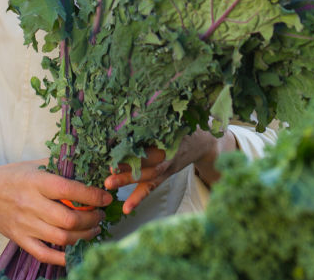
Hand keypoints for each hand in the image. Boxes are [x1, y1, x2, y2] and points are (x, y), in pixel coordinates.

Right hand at [0, 158, 111, 266]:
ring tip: (93, 229)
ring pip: (61, 238)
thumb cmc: (16, 175)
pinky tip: (76, 249)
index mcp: (37, 182)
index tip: (106, 198)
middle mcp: (31, 204)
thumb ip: (63, 166)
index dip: (92, 196)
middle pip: (69, 219)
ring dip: (84, 236)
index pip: (69, 191)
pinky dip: (63, 256)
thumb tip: (93, 168)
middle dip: (92, 219)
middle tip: (100, 216)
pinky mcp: (19, 239)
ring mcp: (25, 224)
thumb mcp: (38, 164)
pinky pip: (44, 253)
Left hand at [103, 130, 237, 214]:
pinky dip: (139, 197)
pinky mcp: (166, 174)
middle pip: (148, 161)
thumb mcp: (174, 118)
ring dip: (128, 181)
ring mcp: (168, 166)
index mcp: (170, 135)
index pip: (152, 141)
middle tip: (109, 170)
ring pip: (148, 175)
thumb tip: (132, 105)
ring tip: (109, 184)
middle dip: (129, 166)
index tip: (119, 147)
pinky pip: (152, 187)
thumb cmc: (183, 125)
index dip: (137, 146)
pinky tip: (127, 208)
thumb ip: (157, 117)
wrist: (204, 142)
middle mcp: (169, 152)